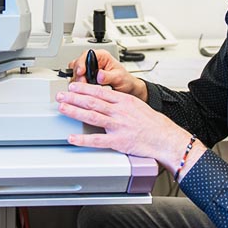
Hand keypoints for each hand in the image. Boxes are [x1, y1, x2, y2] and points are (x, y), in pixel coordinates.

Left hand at [57, 81, 190, 170]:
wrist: (166, 137)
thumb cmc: (154, 123)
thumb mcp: (137, 105)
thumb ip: (121, 102)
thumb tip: (107, 100)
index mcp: (124, 101)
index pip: (100, 91)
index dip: (84, 88)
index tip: (73, 86)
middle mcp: (119, 111)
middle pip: (92, 101)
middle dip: (74, 97)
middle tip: (61, 95)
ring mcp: (118, 126)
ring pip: (92, 116)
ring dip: (75, 111)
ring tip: (62, 108)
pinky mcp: (118, 141)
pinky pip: (98, 140)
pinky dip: (83, 139)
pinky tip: (72, 138)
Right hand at [69, 50, 147, 101]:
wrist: (127, 89)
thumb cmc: (125, 80)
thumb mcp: (119, 77)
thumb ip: (109, 76)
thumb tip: (99, 75)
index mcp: (102, 56)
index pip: (87, 55)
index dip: (81, 63)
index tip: (81, 72)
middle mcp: (93, 62)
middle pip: (78, 64)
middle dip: (78, 74)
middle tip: (82, 83)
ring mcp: (88, 71)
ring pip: (75, 73)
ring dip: (77, 81)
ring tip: (84, 88)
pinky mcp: (86, 79)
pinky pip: (77, 81)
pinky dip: (78, 86)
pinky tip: (83, 90)